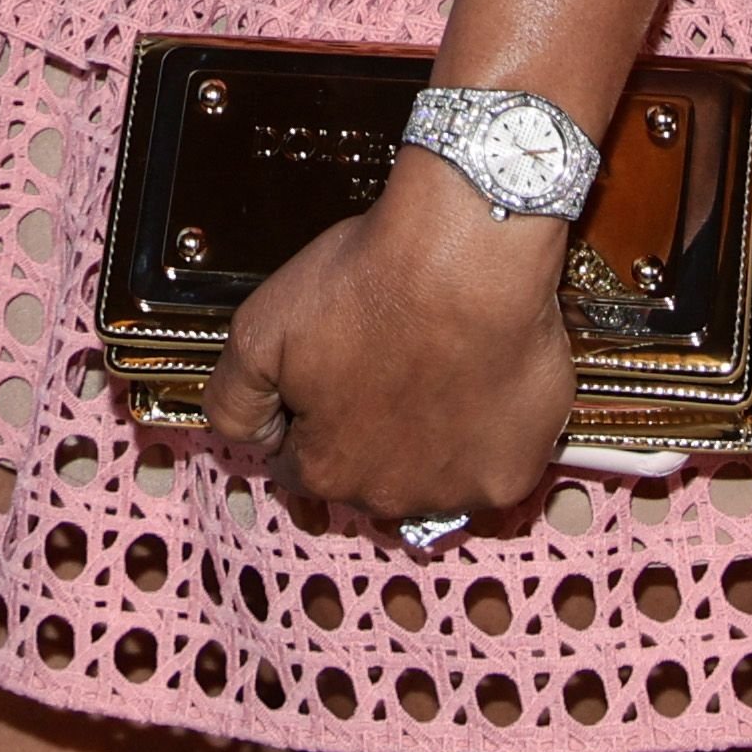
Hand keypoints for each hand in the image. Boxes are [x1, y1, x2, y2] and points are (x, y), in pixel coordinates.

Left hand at [196, 151, 574, 535]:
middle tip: (382, 365)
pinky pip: (492, 461)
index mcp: (326, 470)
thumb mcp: (259, 328)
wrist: (469, 252)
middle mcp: (392, 498)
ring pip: (432, 475)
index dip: (308, 418)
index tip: (327, 379)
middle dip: (367, 432)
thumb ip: (234, 398)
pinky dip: (487, 430)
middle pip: (368, 477)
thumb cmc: (372, 283)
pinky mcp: (516, 467)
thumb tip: (243, 437)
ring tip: (432, 369)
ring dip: (429, 439)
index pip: (301, 467)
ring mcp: (461, 489)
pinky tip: (478, 380)